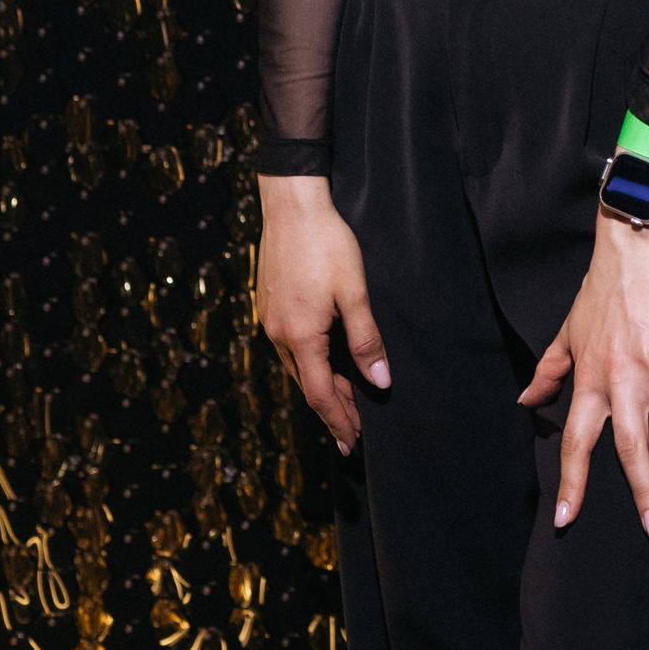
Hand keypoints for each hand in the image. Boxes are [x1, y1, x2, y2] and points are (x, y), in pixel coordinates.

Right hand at [256, 174, 389, 453]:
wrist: (292, 206)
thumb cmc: (328, 245)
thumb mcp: (354, 291)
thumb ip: (366, 339)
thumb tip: (380, 382)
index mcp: (300, 336)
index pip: (321, 394)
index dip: (338, 420)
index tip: (352, 443)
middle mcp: (277, 335)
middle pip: (306, 385)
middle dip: (331, 409)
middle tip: (352, 433)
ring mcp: (269, 320)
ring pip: (296, 367)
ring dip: (321, 386)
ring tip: (344, 401)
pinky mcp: (268, 306)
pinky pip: (288, 348)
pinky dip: (309, 363)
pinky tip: (323, 361)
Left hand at [519, 216, 648, 536]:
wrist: (633, 248)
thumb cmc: (599, 291)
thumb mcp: (568, 333)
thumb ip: (549, 371)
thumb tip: (526, 402)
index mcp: (590, 381)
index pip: (576, 441)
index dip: (571, 482)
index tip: (564, 520)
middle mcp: (622, 379)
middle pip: (634, 446)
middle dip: (645, 490)